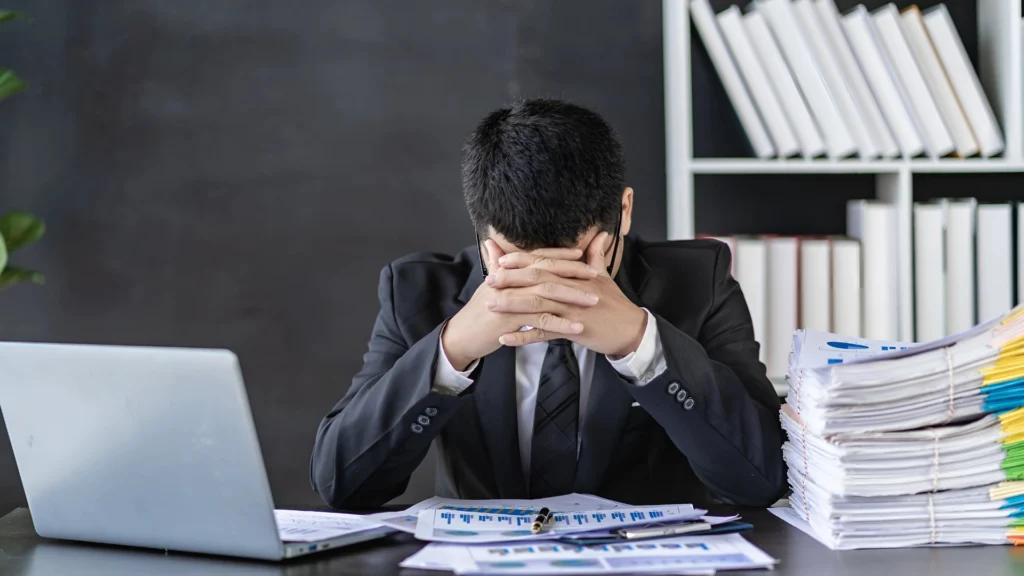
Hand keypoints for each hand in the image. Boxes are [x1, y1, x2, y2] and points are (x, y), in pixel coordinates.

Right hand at [440, 240, 600, 370]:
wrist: (461, 336)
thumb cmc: (479, 313)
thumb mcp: (489, 287)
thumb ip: (495, 264)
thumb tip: (492, 243)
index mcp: (506, 272)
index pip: (537, 257)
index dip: (559, 254)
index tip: (581, 253)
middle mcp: (508, 282)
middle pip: (545, 272)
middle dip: (572, 272)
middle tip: (596, 274)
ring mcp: (508, 300)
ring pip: (546, 294)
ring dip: (572, 297)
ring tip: (594, 301)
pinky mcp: (510, 321)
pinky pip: (540, 320)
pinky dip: (560, 323)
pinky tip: (578, 326)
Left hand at [490, 232, 647, 357]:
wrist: (631, 329)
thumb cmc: (616, 303)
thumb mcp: (606, 276)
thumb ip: (597, 256)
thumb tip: (599, 235)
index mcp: (576, 275)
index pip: (545, 263)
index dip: (523, 260)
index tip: (502, 260)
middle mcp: (572, 289)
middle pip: (537, 280)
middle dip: (511, 279)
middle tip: (489, 280)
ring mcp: (571, 309)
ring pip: (537, 305)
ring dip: (512, 305)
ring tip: (490, 305)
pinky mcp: (573, 329)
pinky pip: (544, 333)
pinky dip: (524, 336)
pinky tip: (506, 339)